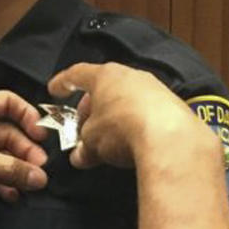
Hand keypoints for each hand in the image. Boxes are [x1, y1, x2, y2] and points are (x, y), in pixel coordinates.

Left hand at [0, 90, 48, 215]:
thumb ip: (10, 168)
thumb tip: (41, 178)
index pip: (6, 101)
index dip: (27, 116)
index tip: (43, 136)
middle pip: (5, 131)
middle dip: (24, 150)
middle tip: (41, 169)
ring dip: (14, 168)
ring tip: (32, 184)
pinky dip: (1, 180)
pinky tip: (13, 194)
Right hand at [48, 62, 212, 169]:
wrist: (172, 139)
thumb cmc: (121, 129)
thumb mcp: (92, 141)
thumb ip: (83, 146)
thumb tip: (80, 155)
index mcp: (105, 75)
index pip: (77, 74)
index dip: (63, 83)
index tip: (54, 90)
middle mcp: (131, 75)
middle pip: (104, 87)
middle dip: (91, 108)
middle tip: (83, 128)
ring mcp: (156, 89)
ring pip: (127, 99)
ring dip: (114, 117)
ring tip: (108, 139)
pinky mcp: (174, 106)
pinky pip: (147, 112)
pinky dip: (136, 124)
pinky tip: (133, 142)